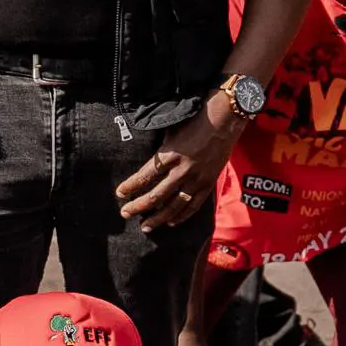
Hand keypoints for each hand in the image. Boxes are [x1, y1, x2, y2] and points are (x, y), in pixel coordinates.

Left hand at [114, 103, 238, 230]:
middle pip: (156, 195)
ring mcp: (197, 179)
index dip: (131, 186)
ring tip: (145, 226)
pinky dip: (182, 216)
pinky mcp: (209, 183)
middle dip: (138, 206)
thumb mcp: (172, 131)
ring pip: (174, 205)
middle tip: (125, 214)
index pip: (146, 175)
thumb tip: (146, 163)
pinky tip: (171, 223)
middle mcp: (183, 169)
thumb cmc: (196, 119)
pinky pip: (194, 205)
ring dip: (158, 217)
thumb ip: (161, 150)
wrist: (225, 119)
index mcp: (171, 154)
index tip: (120, 193)